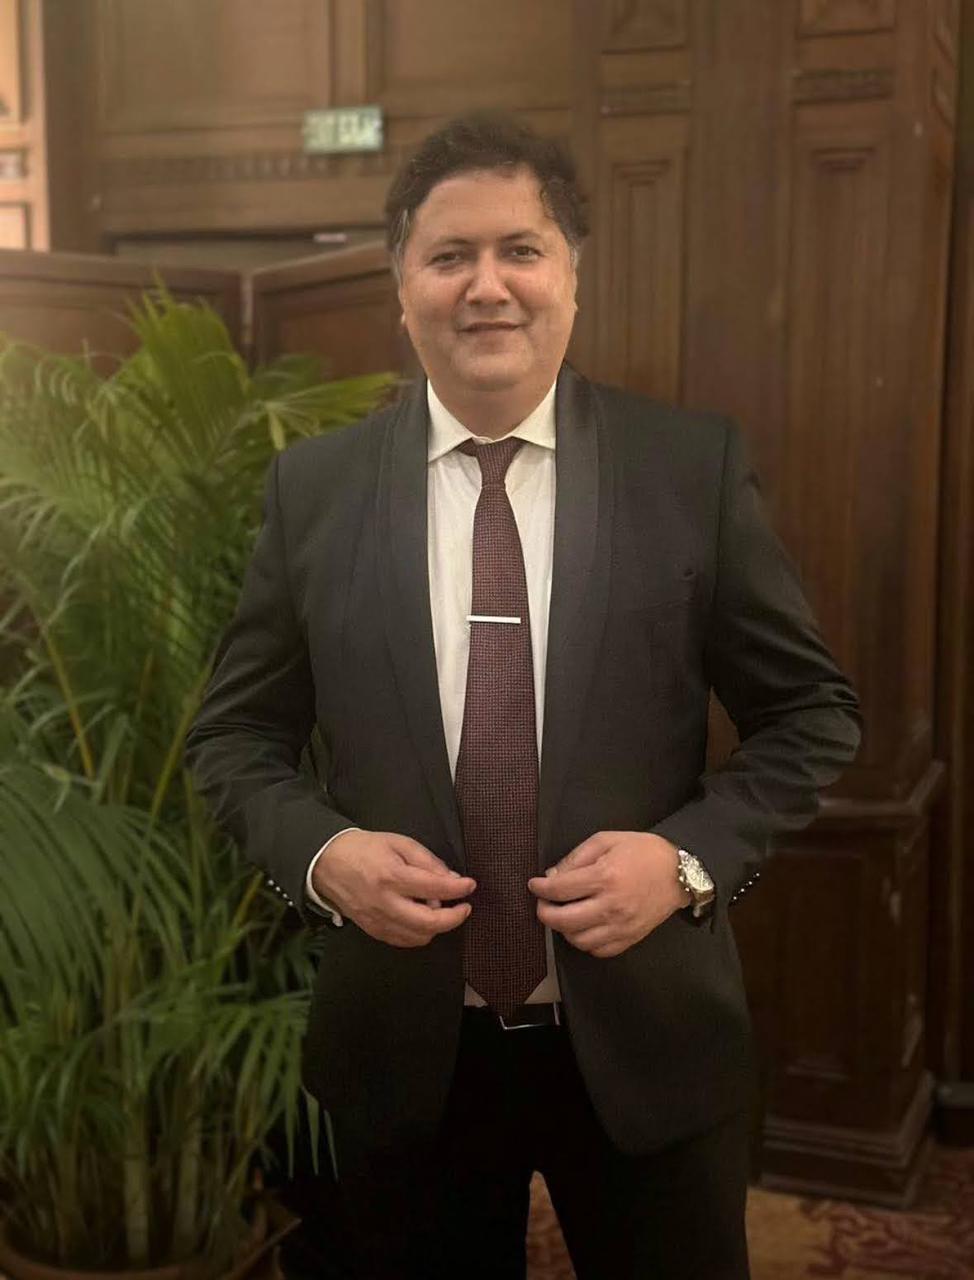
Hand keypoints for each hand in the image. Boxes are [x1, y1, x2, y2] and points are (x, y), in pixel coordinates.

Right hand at [311, 830, 475, 947]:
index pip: (435, 888)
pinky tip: (423, 920)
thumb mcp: (399, 843)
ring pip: (418, 937)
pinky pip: (403, 941)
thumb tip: (451, 879)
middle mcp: (385, 903)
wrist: (327, 863)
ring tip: (440, 910)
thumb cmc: (365, 849)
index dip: (458, 889)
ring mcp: (377, 920)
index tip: (470, 885)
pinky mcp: (372, 930)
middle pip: (429, 922)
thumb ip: (427, 861)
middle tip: (464, 907)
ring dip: (437, 927)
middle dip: (454, 918)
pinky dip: (419, 934)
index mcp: (392, 876)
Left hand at [527, 831, 688, 957]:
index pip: (560, 890)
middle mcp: (611, 906)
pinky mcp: (630, 938)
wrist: (680, 872)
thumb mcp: (606, 840)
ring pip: (579, 940)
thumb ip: (577, 857)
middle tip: (543, 903)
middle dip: (544, 913)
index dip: (540, 888)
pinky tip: (584, 927)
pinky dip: (585, 942)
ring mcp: (621, 926)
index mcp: (605, 877)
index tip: (535, 885)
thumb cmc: (642, 851)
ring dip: (564, 930)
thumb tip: (553, 877)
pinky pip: (598, 951)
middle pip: (564, 920)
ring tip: (564, 915)